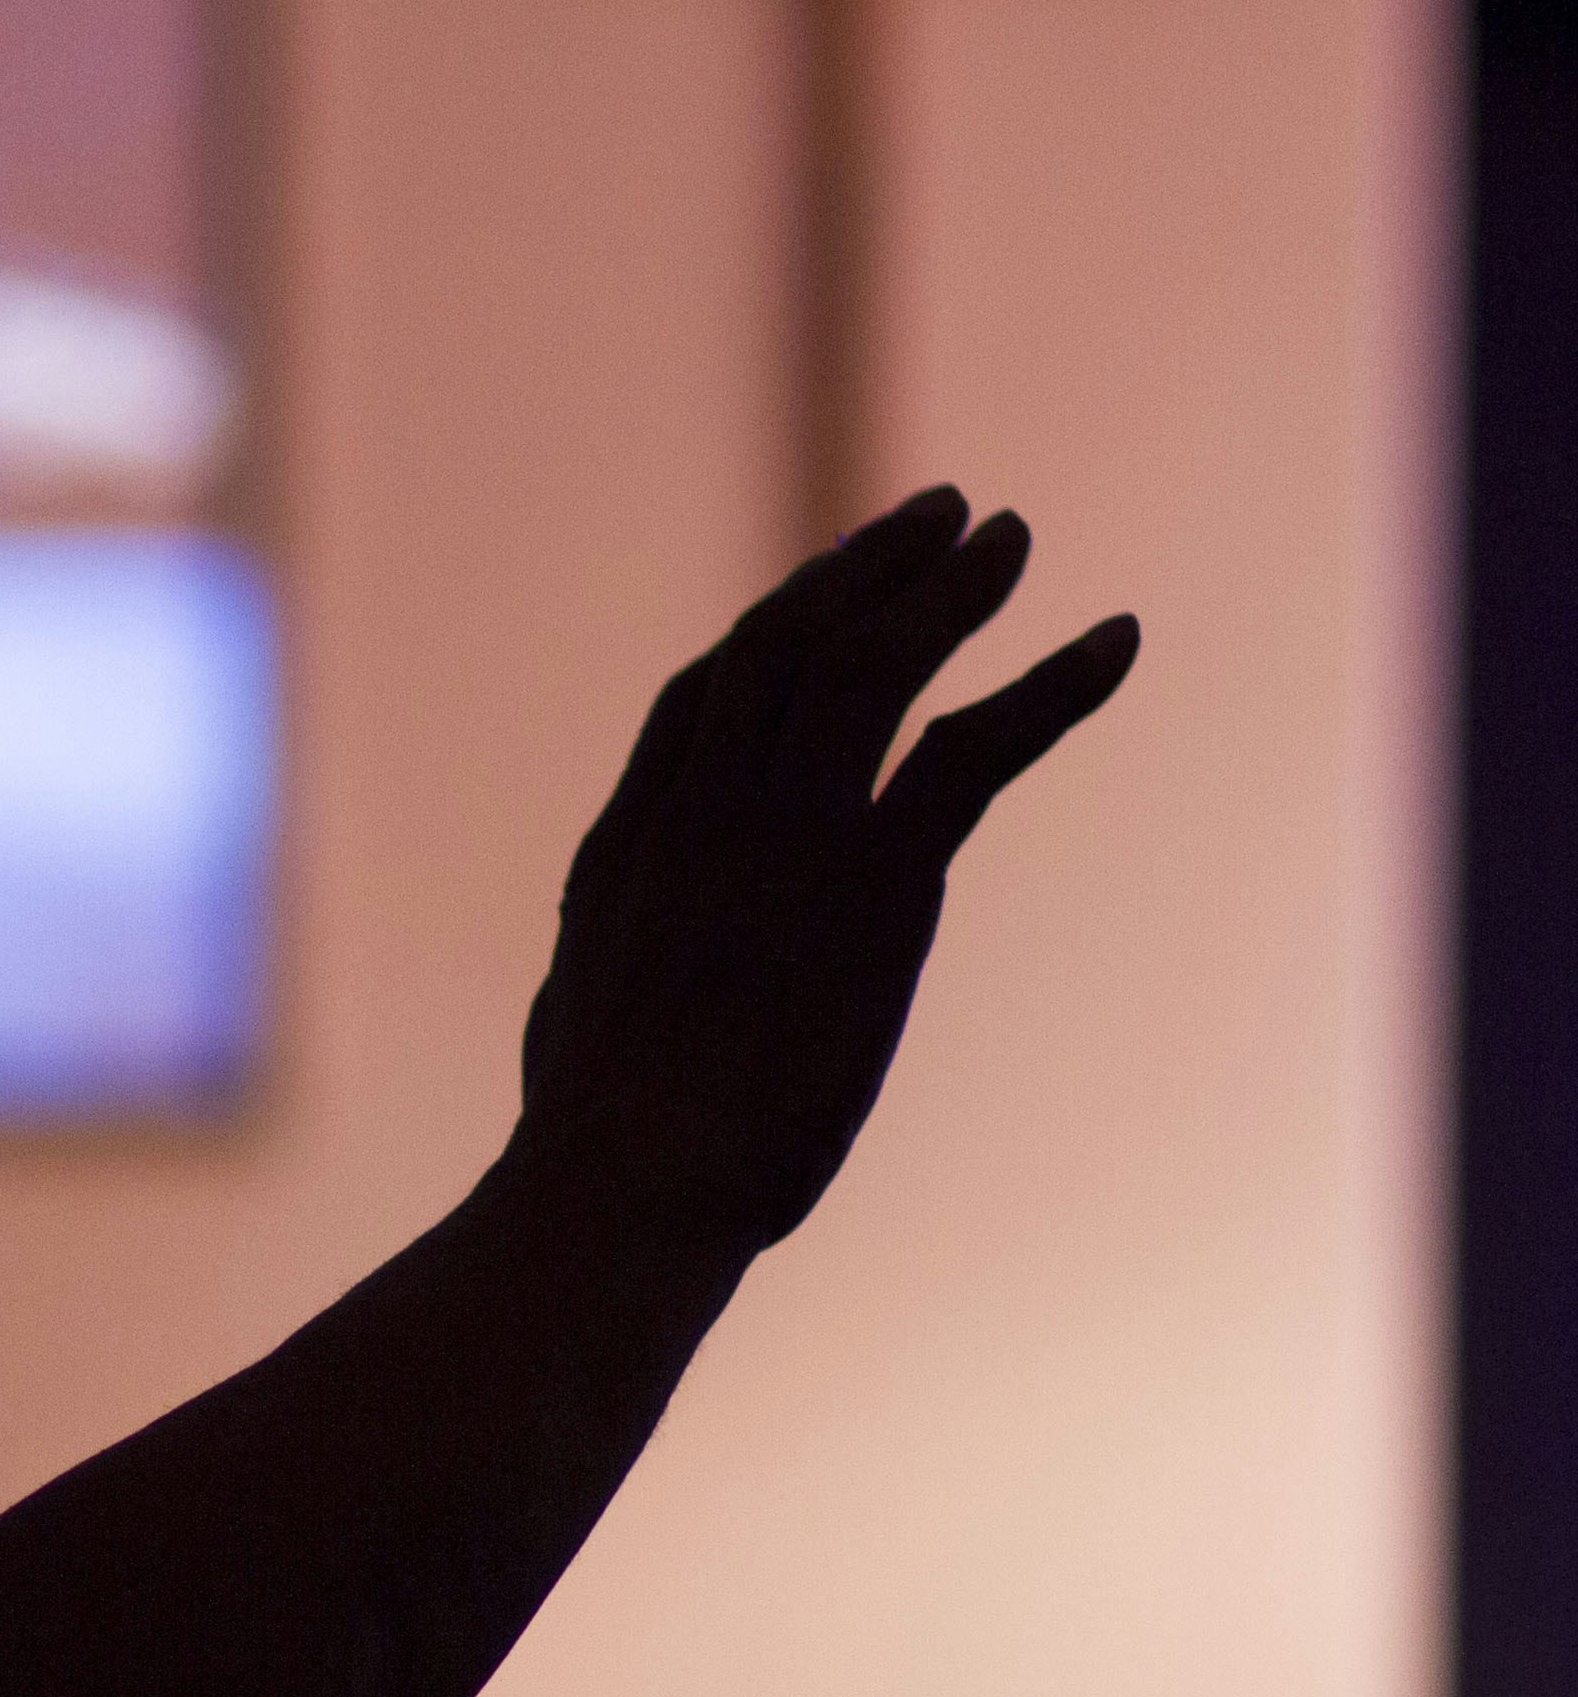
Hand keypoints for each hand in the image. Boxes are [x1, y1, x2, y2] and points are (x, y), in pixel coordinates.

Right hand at [511, 486, 1136, 1254]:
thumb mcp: (579, 1026)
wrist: (621, 1183)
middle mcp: (704, 810)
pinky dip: (1055, 687)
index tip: (831, 586)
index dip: (776, 622)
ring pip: (869, 663)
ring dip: (950, 589)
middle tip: (943, 513)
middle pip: (785, 640)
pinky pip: (973, 749)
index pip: (704, 691)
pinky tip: (1117, 641)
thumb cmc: (594, 1151)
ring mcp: (787, 838)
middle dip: (866, 564)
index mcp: (629, 842)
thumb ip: (614, 977)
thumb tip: (599, 1014)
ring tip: (1007, 538)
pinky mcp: (874, 883)